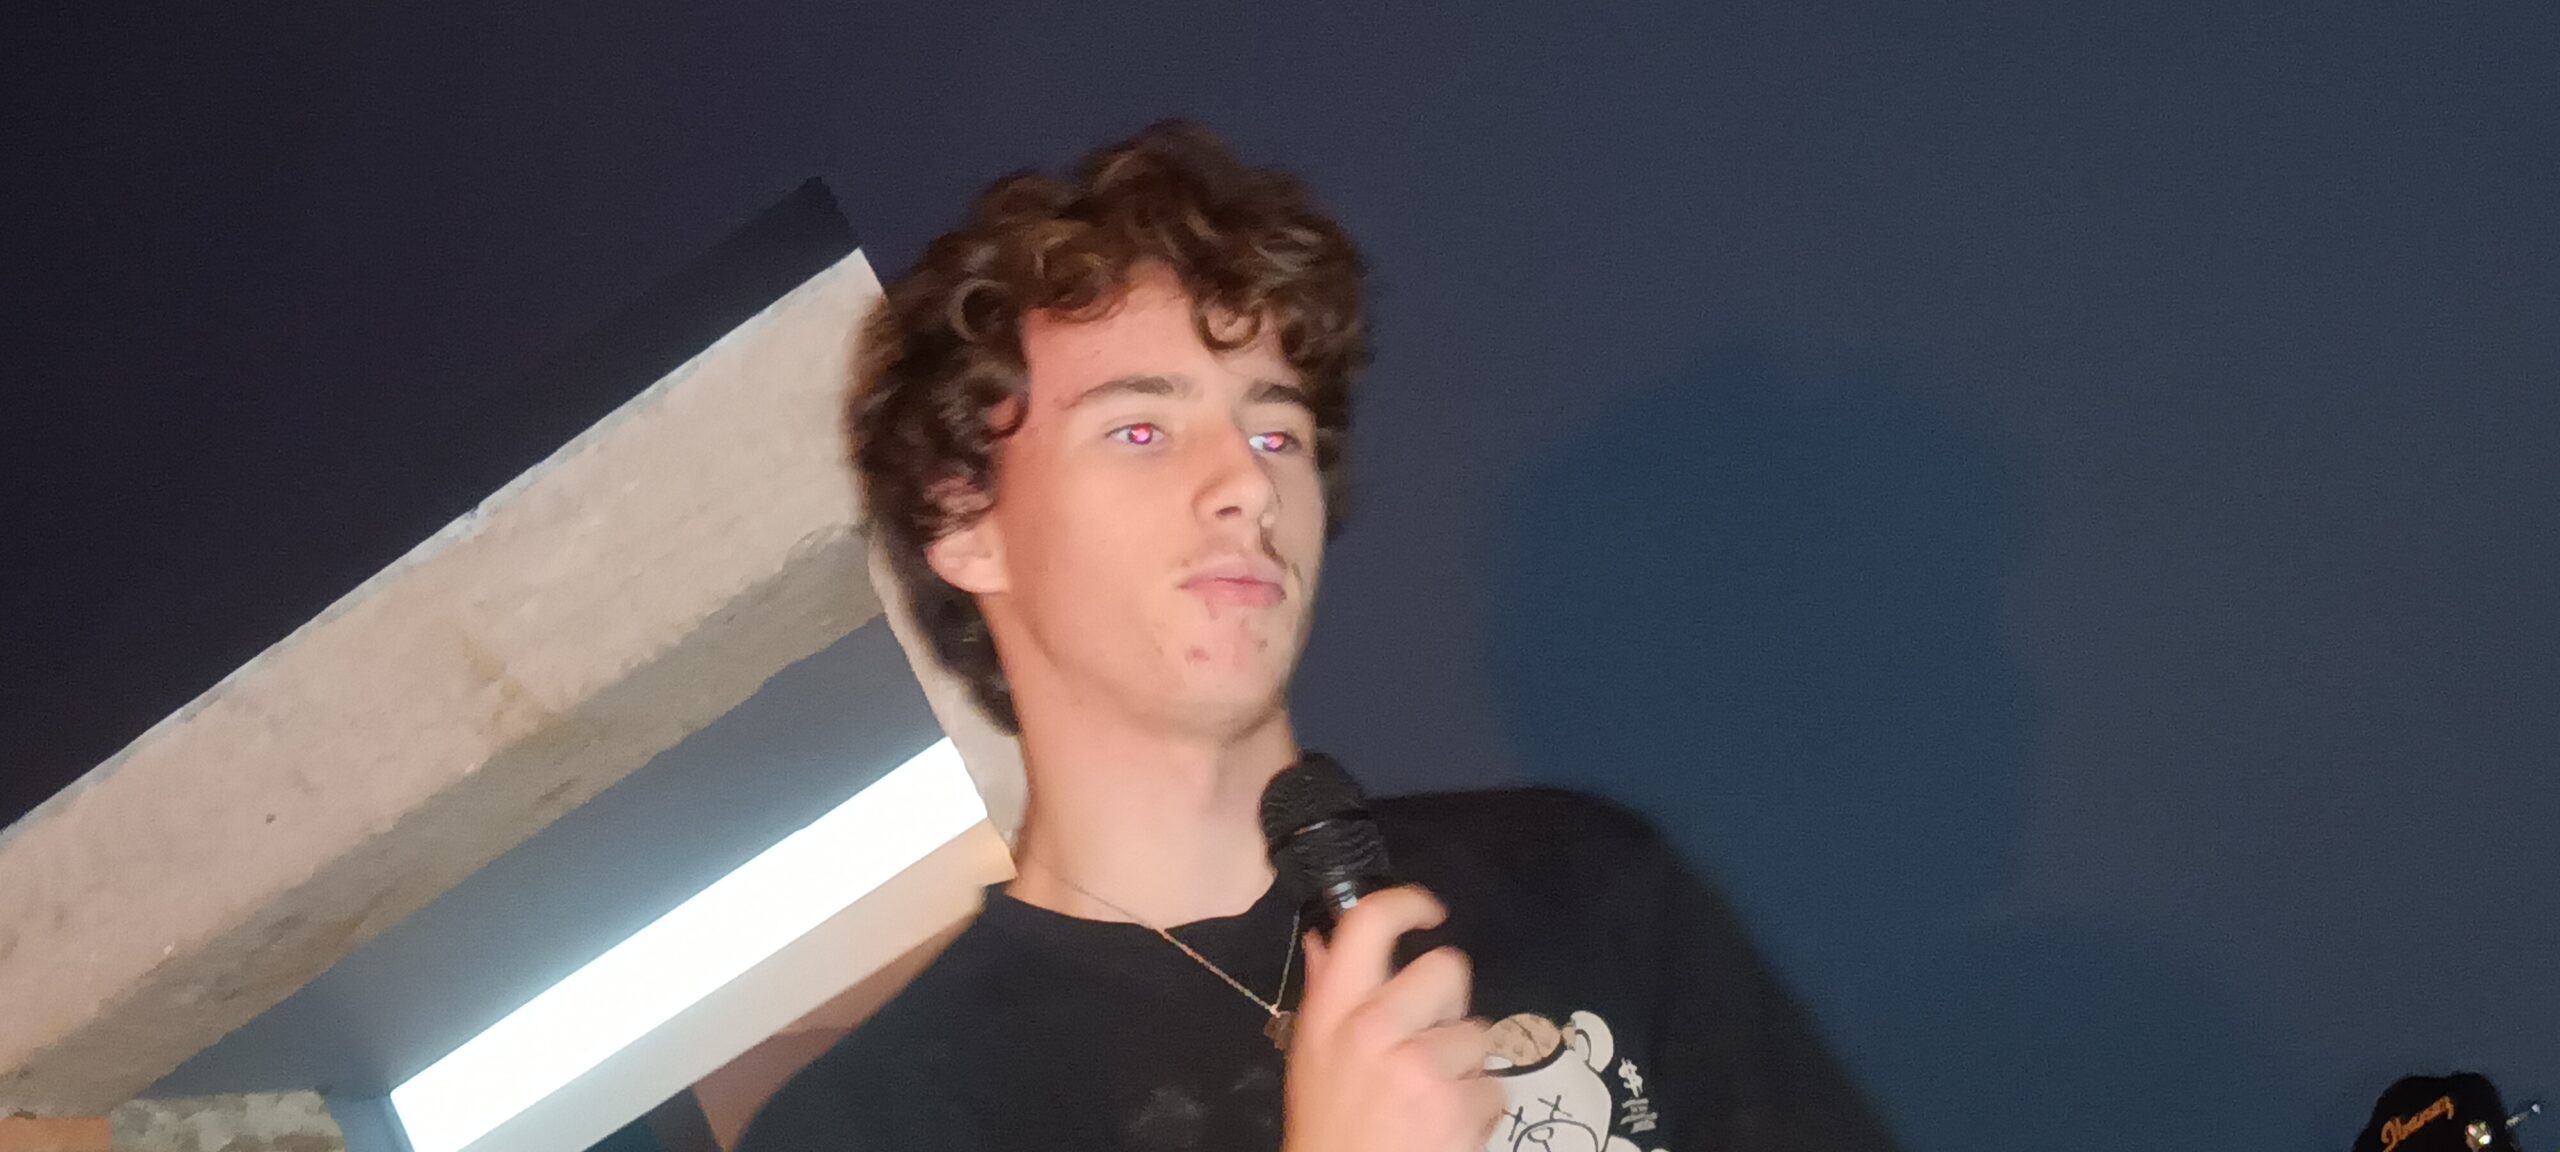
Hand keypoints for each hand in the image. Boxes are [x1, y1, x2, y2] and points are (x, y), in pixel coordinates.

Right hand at [1281, 886, 1503, 1151]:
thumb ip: (1325, 994)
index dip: (1407, 903)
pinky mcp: (1456, 1106)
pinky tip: (1446, 1127)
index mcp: (1333, 1012)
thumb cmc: (1328, 1125)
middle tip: (1430, 1039)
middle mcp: (1374, 1029)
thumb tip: (1323, 938)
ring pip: (1477, 1034)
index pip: (1369, 925)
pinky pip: (1493, 1087)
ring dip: (1464, 1066)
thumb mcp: (1311, 1057)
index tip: (1429, 911)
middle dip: (1450, 1002)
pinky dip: (1478, 1109)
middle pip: (1448, 969)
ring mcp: (1419, 1068)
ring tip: (1431, 1098)